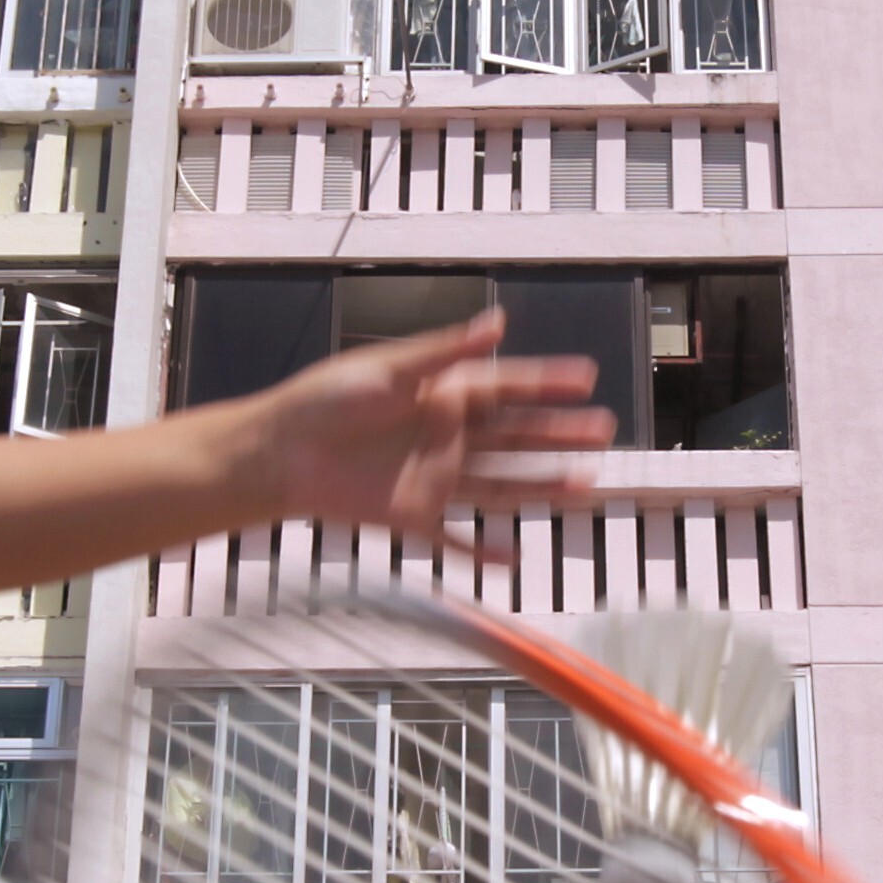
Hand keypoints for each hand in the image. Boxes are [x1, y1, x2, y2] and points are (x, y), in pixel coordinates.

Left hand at [230, 310, 610, 545]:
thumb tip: (497, 323)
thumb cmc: (323, 401)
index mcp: (440, 395)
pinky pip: (453, 539)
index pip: (507, 387)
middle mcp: (443, 436)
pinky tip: (510, 558)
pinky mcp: (411, 516)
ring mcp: (432, 478)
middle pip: (515, 436)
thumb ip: (446, 351)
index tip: (586, 378)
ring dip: (542, 483)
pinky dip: (479, 551)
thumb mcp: (389, 368)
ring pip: (501, 483)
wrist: (279, 453)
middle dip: (560, 433)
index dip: (547, 383)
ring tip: (585, 483)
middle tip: (603, 429)